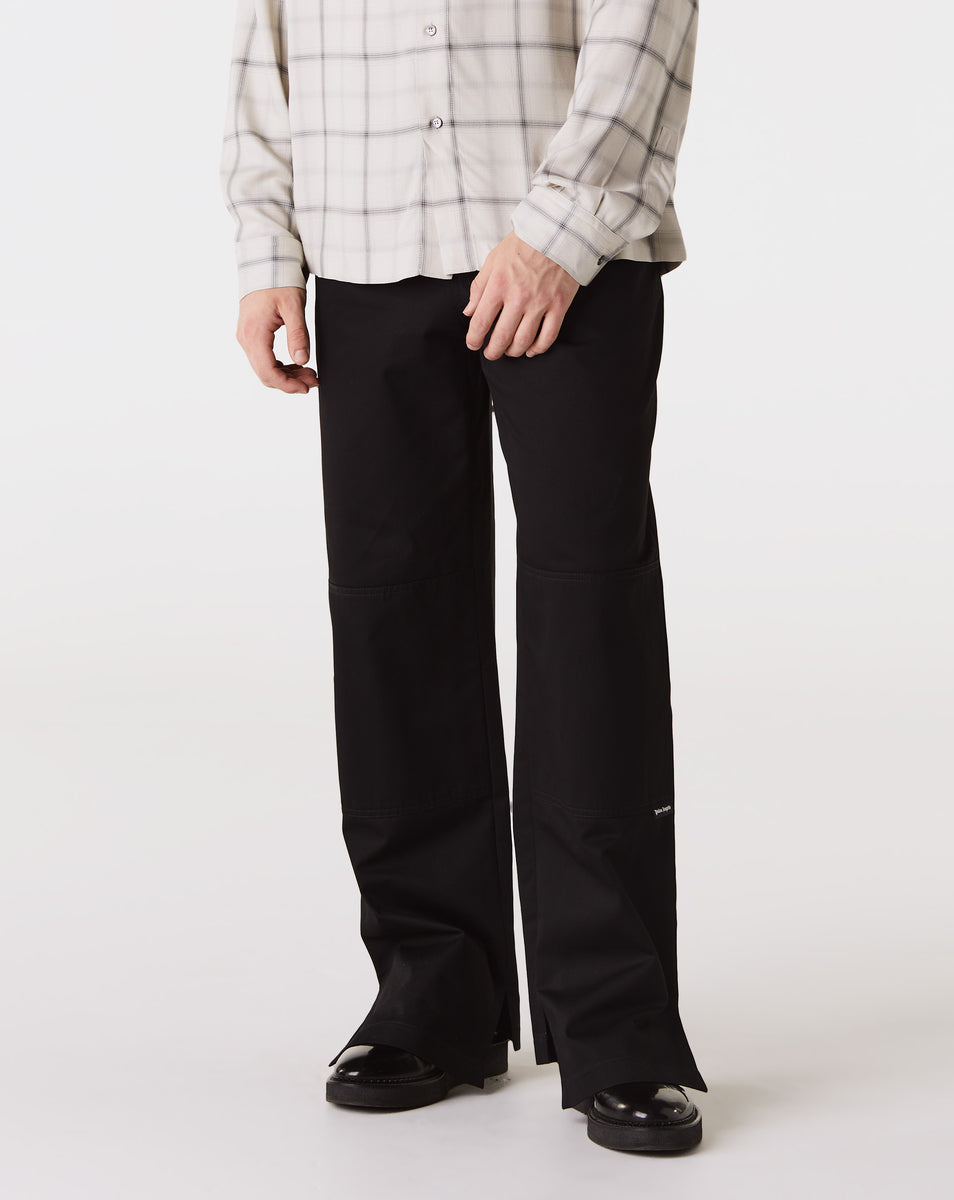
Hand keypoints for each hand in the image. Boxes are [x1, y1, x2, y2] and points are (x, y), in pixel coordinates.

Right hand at [235, 286, 318, 393]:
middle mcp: (245, 338)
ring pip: (264, 368)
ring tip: (309, 373)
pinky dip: (280, 366)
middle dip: (290, 382)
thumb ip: (298, 335)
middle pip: (265, 374)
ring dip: (286, 375)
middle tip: (314, 380)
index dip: (288, 385)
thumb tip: (302, 360)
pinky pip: (263, 358)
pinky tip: (297, 365)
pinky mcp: (251, 334)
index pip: (268, 372)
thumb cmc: (278, 280)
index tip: (307, 387)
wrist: (265, 263)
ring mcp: (246, 337)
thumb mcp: (293, 306)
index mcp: (254, 334)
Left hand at [462, 230, 579, 359]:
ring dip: (513, 352)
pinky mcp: (559, 305)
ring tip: (509, 351)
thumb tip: (469, 312)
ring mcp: (540, 303)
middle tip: (490, 354)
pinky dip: (538, 348)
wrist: (558, 231)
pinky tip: (530, 350)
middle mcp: (518, 297)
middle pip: (502, 337)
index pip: (481, 322)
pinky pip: (548, 336)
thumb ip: (479, 287)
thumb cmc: (524, 243)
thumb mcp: (494, 259)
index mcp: (499, 285)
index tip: (473, 344)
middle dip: (492, 351)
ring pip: (524, 341)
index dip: (474, 339)